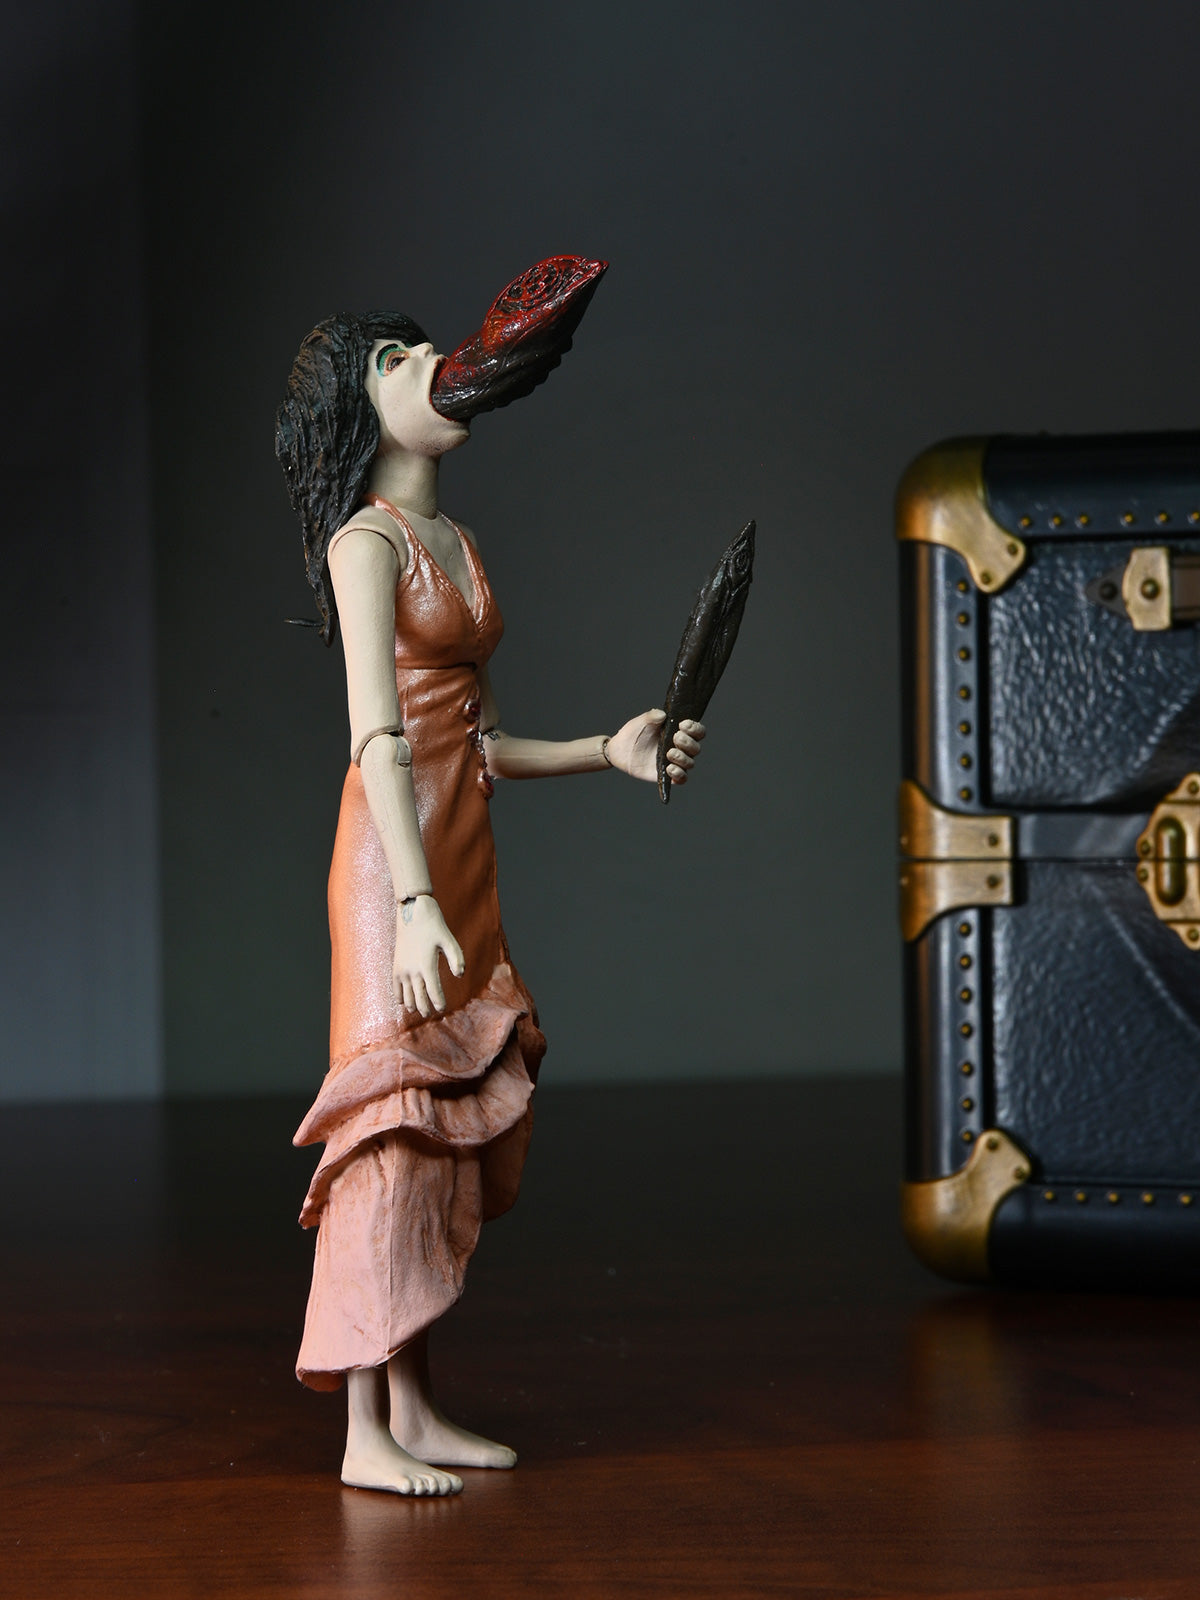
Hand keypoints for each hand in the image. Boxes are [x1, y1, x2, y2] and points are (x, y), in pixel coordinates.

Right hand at [392, 895, 464, 1016]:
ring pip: (406, 996)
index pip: (433, 992)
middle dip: (425, 1008)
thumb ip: (457, 958)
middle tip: (430, 1014)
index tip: (442, 1008)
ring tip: (418, 1010)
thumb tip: (460, 975)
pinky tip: (404, 1002)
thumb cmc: (434, 926)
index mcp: (427, 965)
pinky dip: (399, 996)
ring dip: (412, 1005)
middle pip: (419, 998)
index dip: (438, 1002)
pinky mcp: (395, 966)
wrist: (412, 913)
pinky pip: (395, 988)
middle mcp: (413, 970)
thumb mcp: (449, 940)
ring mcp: (402, 969)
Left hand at [606, 711, 705, 784]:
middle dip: (688, 742)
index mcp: (679, 732)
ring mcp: (675, 762)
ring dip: (683, 758)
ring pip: (690, 763)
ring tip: (669, 753)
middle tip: (675, 737)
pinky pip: (682, 779)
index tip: (683, 724)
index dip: (695, 728)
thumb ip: (652, 716)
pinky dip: (679, 775)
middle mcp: (681, 748)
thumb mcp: (642, 721)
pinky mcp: (668, 775)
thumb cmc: (634, 733)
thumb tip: (662, 714)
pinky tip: (669, 769)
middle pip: (696, 748)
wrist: (620, 750)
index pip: (697, 731)